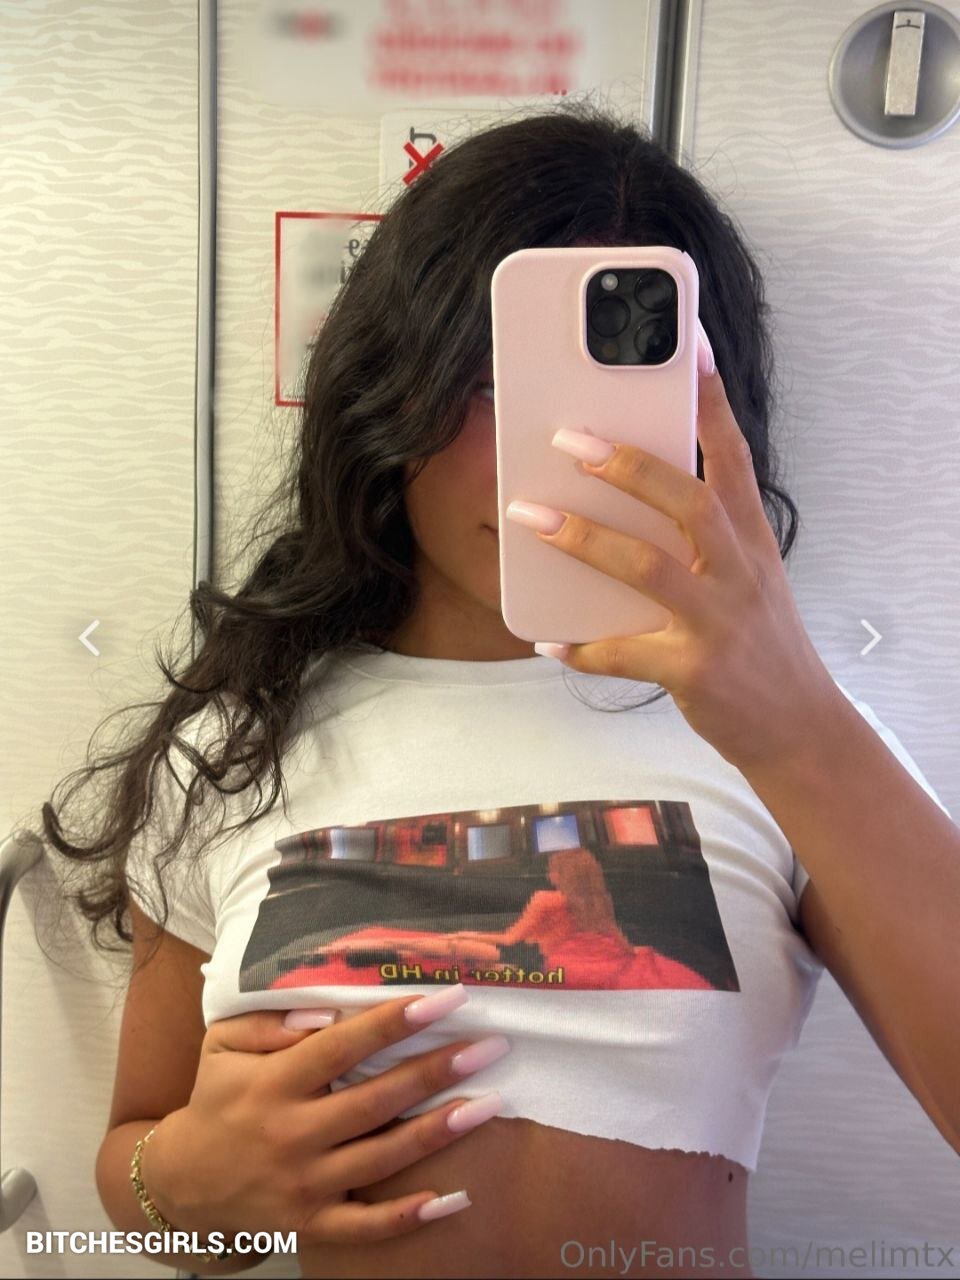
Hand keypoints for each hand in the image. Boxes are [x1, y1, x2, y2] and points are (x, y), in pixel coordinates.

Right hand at [141, 993, 507, 1246]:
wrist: (180, 1187)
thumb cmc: (215, 1101)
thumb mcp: (223, 1047)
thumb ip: (268, 1022)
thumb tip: (323, 1009)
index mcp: (274, 1083)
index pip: (342, 1046)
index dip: (394, 1021)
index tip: (445, 998)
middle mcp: (293, 1133)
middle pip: (376, 1100)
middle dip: (437, 1069)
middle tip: (489, 1045)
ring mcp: (303, 1185)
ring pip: (383, 1158)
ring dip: (441, 1131)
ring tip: (491, 1103)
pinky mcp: (310, 1225)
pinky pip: (366, 1226)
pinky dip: (409, 1216)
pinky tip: (454, 1198)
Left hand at [513, 366, 841, 772]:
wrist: (800, 726)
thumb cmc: (761, 642)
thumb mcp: (749, 577)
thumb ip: (703, 537)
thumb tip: (626, 499)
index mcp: (752, 539)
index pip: (733, 455)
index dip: (709, 400)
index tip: (690, 345)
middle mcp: (739, 570)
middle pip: (686, 500)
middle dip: (626, 465)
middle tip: (568, 439)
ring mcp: (718, 620)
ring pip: (646, 567)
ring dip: (582, 538)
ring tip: (528, 516)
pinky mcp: (694, 670)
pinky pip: (622, 653)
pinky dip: (582, 647)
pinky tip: (549, 641)